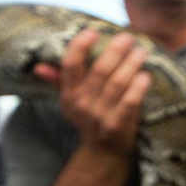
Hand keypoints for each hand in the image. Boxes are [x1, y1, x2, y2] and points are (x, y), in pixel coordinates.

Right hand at [34, 29, 151, 156]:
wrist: (102, 153)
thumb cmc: (91, 119)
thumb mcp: (72, 102)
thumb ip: (59, 82)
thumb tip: (39, 67)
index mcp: (69, 94)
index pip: (70, 65)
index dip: (80, 46)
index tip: (94, 31)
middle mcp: (81, 104)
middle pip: (99, 70)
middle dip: (115, 51)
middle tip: (128, 38)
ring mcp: (99, 116)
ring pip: (117, 84)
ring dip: (131, 65)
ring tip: (141, 52)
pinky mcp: (117, 126)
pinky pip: (129, 102)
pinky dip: (138, 88)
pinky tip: (145, 76)